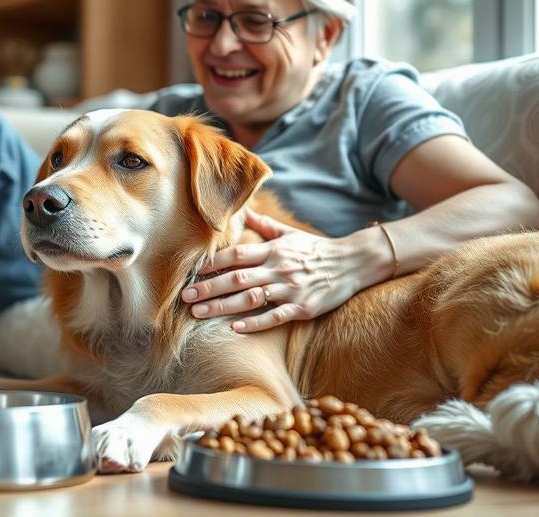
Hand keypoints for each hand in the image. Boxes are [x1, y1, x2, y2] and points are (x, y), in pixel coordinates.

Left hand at [181, 209, 367, 332]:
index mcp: (272, 250)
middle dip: (209, 287)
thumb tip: (244, 209)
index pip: (236, 255)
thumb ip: (264, 225)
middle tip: (185, 296)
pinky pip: (275, 316)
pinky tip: (235, 328)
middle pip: (237, 278)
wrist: (353, 263)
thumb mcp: (289, 233)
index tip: (191, 271)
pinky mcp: (303, 308)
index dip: (212, 263)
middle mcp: (278, 268)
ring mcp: (290, 289)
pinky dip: (255, 323)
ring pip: (250, 298)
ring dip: (222, 306)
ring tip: (198, 313)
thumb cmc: (315, 249)